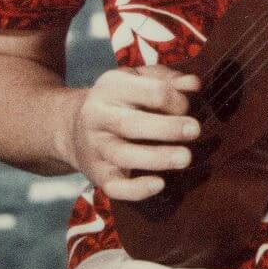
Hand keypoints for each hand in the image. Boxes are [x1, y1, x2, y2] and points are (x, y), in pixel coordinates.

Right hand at [67, 65, 200, 201]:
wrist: (72, 126)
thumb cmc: (119, 99)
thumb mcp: (137, 79)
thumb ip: (167, 79)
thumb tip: (195, 84)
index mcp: (111, 87)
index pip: (148, 91)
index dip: (175, 99)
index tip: (187, 107)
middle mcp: (98, 116)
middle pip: (131, 123)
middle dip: (167, 128)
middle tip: (195, 130)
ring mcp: (96, 147)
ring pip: (123, 155)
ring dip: (157, 158)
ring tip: (185, 158)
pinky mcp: (97, 174)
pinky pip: (114, 186)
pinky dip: (136, 189)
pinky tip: (159, 184)